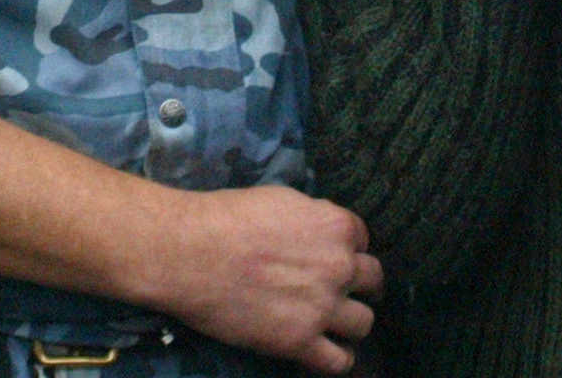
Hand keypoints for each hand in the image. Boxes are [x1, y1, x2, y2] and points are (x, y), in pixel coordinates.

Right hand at [156, 185, 381, 373]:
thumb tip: (321, 230)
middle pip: (372, 280)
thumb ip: (311, 218)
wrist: (189, 252)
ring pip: (364, 322)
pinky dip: (338, 358)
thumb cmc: (225, 218)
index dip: (347, 247)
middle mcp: (339, 267)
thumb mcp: (280, 200)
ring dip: (350, 320)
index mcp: (335, 226)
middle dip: (358, 283)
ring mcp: (322, 307)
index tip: (331, 254)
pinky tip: (326, 350)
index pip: (363, 239)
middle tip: (337, 288)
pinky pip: (339, 362)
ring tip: (332, 321)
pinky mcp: (300, 342)